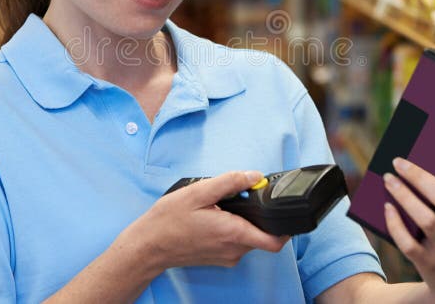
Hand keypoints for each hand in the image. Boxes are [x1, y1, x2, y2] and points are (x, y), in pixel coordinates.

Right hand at [117, 171, 288, 274]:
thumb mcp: (199, 192)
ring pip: (248, 237)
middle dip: (257, 215)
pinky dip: (232, 228)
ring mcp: (226, 256)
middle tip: (240, 198)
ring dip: (242, 221)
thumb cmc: (169, 221)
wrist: (148, 246)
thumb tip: (254, 175)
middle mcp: (234, 250)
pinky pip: (235, 242)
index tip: (281, 209)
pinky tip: (214, 217)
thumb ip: (230, 182)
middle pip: (262, 234)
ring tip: (221, 207)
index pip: (275, 240)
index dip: (285, 226)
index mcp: (233, 233)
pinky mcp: (219, 258)